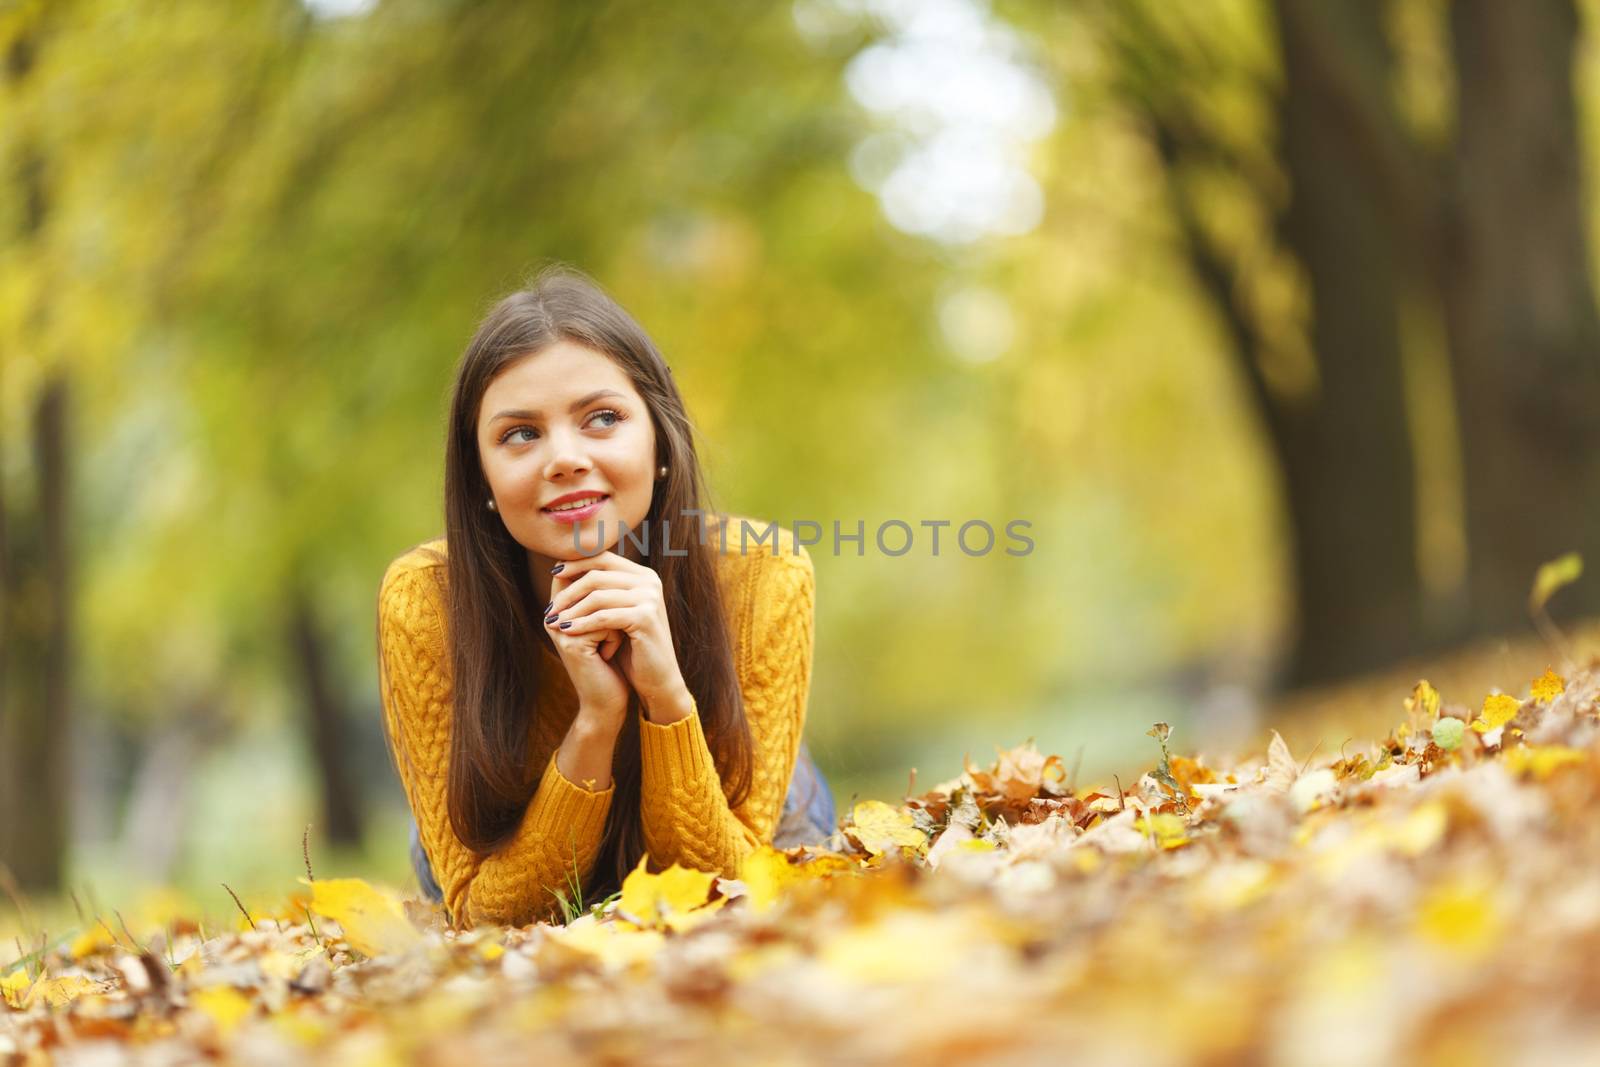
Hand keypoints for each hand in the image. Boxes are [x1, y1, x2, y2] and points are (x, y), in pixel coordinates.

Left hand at [544, 550, 691, 720]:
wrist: (657, 678)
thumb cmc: (633, 647)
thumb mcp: (615, 613)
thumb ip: (599, 590)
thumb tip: (560, 567)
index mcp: (643, 575)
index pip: (603, 558)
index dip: (575, 563)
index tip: (553, 573)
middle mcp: (649, 581)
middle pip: (597, 574)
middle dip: (568, 591)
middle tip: (550, 608)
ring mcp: (649, 598)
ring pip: (598, 595)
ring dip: (572, 610)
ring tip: (554, 623)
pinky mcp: (645, 617)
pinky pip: (603, 617)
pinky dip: (582, 624)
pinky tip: (567, 632)